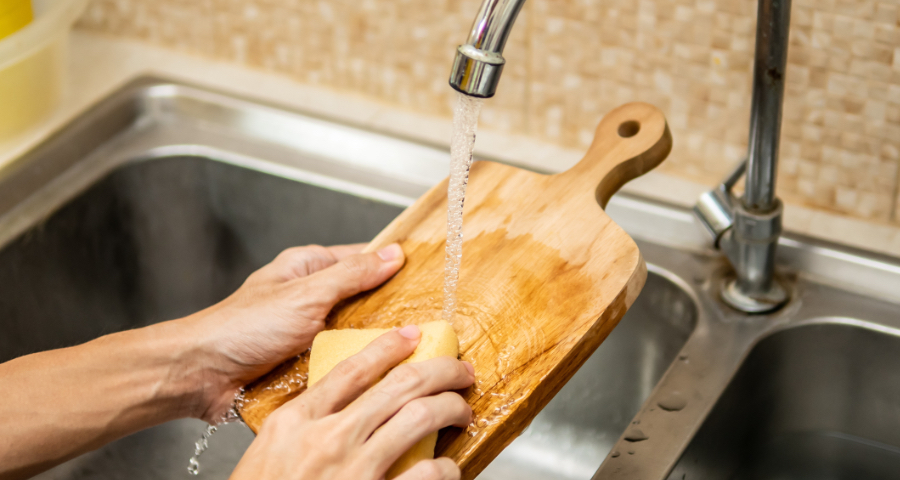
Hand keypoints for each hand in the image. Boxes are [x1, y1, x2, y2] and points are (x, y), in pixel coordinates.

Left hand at [179, 243, 405, 421]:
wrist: (201, 375)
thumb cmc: (241, 328)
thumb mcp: (306, 294)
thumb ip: (351, 275)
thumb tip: (393, 254)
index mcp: (309, 268)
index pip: (364, 259)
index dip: (395, 268)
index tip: (429, 279)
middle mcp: (311, 297)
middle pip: (365, 300)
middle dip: (391, 313)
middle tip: (426, 324)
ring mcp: (309, 332)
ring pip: (356, 335)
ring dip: (373, 346)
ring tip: (407, 354)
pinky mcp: (305, 363)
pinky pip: (341, 363)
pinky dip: (355, 369)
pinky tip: (376, 377)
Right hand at [230, 326, 474, 479]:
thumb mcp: (269, 451)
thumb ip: (303, 424)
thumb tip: (341, 402)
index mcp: (295, 421)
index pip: (351, 368)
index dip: (388, 346)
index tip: (412, 335)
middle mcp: (327, 438)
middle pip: (399, 384)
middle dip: (440, 370)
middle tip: (460, 370)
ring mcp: (354, 469)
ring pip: (420, 417)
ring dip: (451, 408)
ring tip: (462, 409)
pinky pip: (426, 473)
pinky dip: (446, 467)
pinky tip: (449, 466)